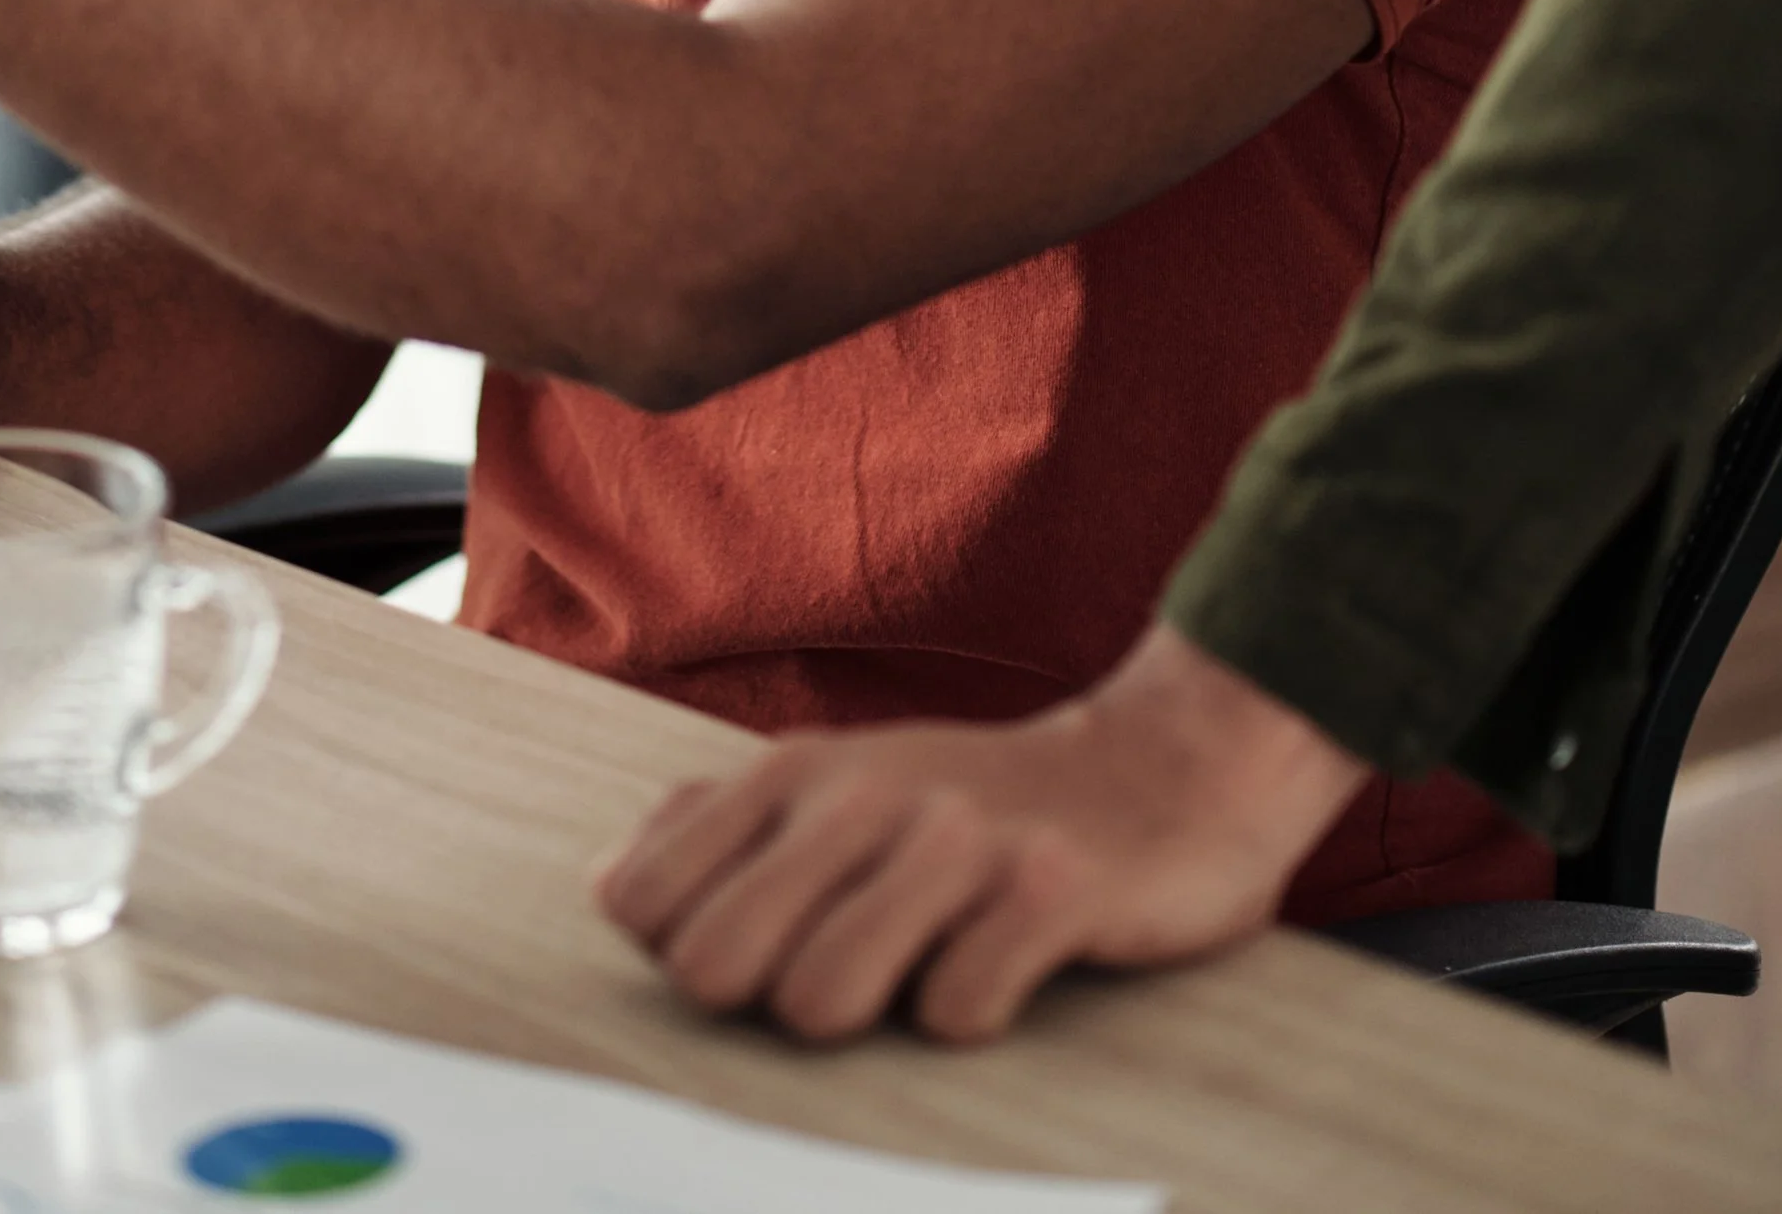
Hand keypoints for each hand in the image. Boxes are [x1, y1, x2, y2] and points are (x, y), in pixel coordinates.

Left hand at [597, 621, 1366, 1042]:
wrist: (1167, 763)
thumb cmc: (973, 802)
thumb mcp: (837, 784)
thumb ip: (718, 826)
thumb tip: (614, 886)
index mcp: (792, 773)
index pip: (644, 903)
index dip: (683, 957)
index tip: (753, 954)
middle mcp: (860, 796)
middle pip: (714, 966)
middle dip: (758, 1003)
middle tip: (840, 976)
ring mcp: (956, 839)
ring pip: (819, 999)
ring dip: (864, 1017)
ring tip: (921, 974)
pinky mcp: (1050, 890)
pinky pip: (957, 1011)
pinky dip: (971, 1015)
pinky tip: (1004, 969)